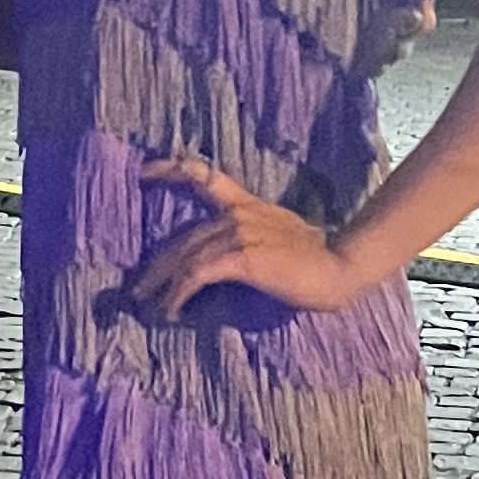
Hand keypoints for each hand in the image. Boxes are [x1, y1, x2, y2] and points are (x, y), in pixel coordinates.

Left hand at [134, 156, 360, 318]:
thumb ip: (249, 235)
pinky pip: (198, 275)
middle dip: (158, 264)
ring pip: (186, 257)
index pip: (203, 176)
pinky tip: (173, 310)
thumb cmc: (313, 258)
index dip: (170, 169)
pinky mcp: (242, 258)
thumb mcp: (278, 233)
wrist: (339, 267)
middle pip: (184, 237)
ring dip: (164, 284)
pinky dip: (180, 293)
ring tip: (151, 304)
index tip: (143, 172)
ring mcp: (239, 234)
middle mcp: (237, 214)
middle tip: (139, 287)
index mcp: (245, 204)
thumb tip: (226, 255)